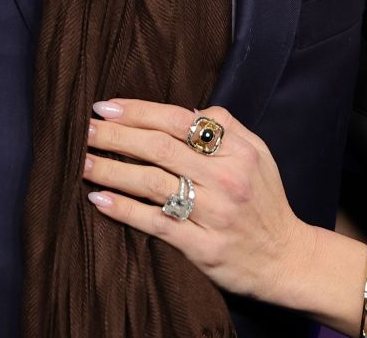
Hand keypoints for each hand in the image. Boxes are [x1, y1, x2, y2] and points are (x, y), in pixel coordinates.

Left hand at [84, 99, 318, 303]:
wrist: (286, 259)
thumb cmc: (266, 202)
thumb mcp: (259, 154)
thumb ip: (225, 127)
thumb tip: (182, 113)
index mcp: (239, 150)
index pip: (180, 121)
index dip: (139, 111)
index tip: (106, 106)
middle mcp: (226, 179)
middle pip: (160, 149)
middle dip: (116, 136)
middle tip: (82, 129)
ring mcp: (214, 214)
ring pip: (152, 184)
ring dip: (111, 170)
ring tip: (81, 162)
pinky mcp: (202, 247)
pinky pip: (155, 223)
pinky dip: (124, 210)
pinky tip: (99, 200)